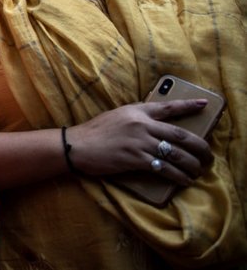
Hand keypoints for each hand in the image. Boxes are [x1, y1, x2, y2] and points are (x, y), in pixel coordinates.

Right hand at [66, 99, 213, 185]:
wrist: (77, 145)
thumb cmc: (96, 132)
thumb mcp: (118, 116)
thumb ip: (138, 119)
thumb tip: (158, 129)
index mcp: (137, 111)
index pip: (169, 107)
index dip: (189, 105)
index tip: (204, 104)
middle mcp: (141, 125)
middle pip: (180, 135)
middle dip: (200, 147)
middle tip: (208, 155)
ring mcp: (139, 142)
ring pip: (176, 154)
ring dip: (192, 165)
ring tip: (198, 171)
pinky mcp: (135, 159)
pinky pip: (164, 168)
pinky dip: (178, 176)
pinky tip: (184, 180)